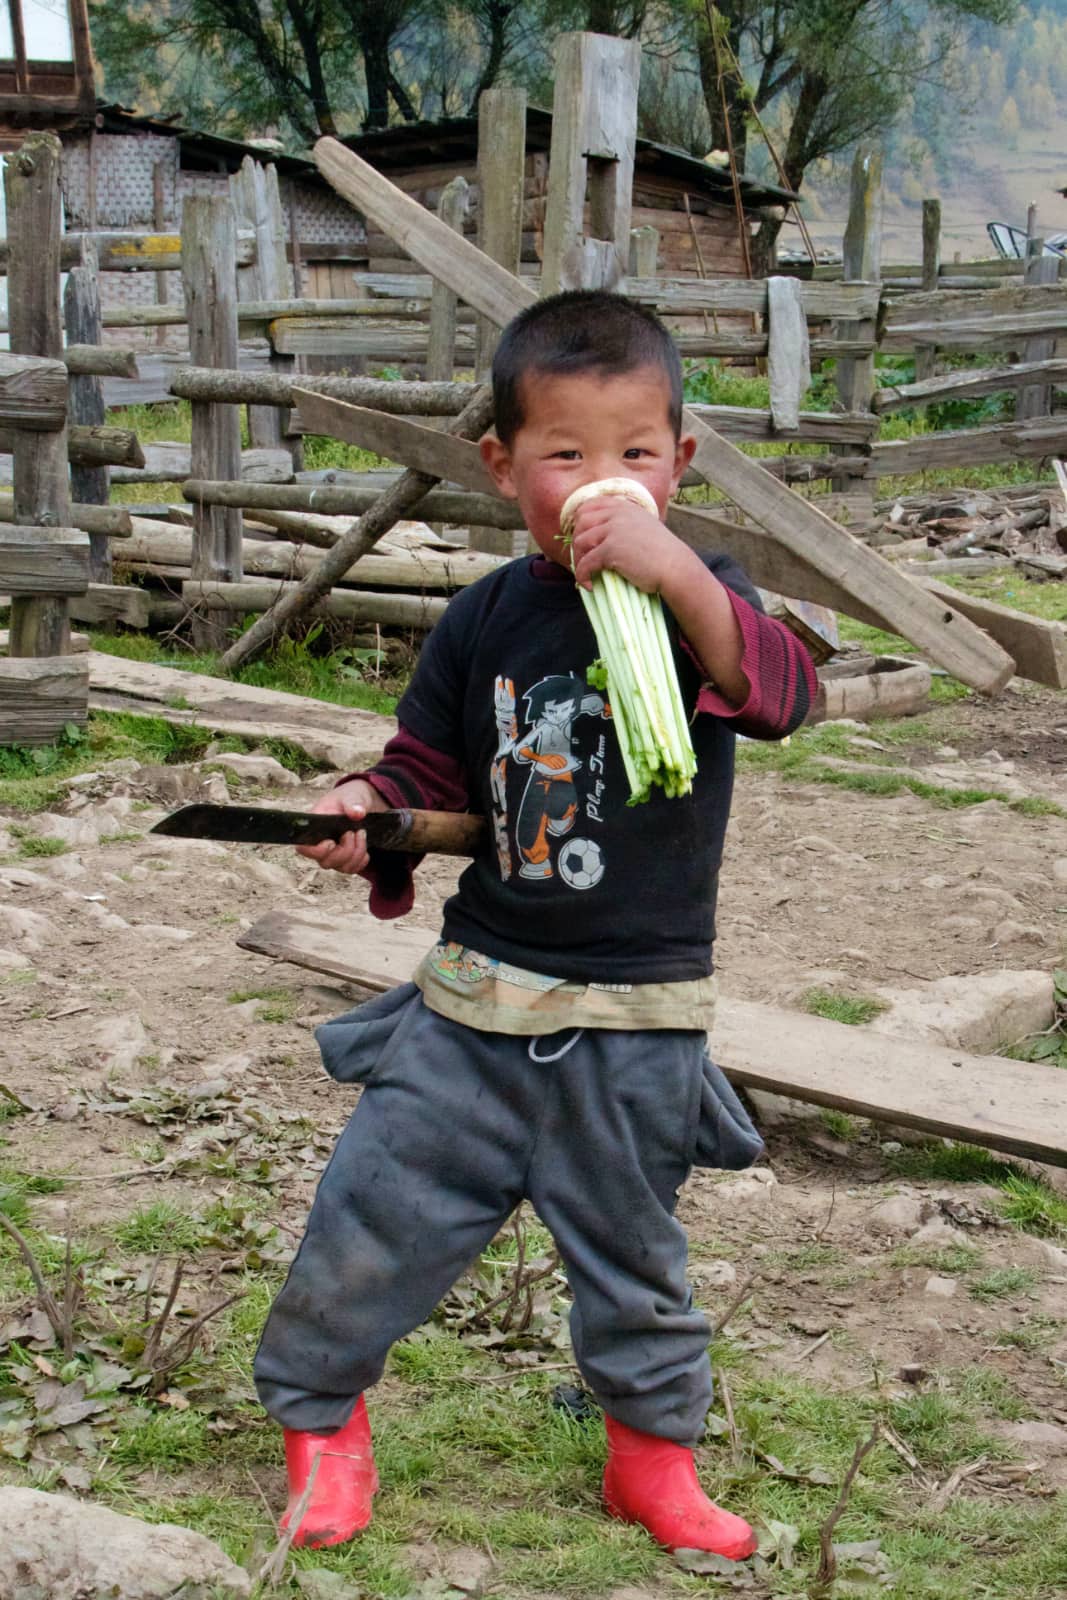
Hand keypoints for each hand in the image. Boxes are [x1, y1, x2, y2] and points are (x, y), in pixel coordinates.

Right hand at [297, 778, 383, 875]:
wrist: (362, 803)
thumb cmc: (350, 797)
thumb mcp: (352, 795)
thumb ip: (353, 802)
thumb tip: (357, 813)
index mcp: (315, 826)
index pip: (304, 848)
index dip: (316, 851)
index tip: (332, 843)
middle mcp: (320, 843)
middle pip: (326, 862)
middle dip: (345, 850)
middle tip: (353, 832)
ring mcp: (333, 853)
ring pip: (341, 867)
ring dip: (356, 854)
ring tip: (362, 834)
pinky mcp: (345, 859)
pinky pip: (351, 869)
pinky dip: (361, 861)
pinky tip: (366, 850)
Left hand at [569, 496, 693, 595]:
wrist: (674, 566)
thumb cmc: (662, 553)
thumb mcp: (644, 527)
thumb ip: (625, 524)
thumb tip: (602, 537)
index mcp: (624, 507)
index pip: (590, 505)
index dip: (579, 522)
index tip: (580, 538)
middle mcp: (617, 513)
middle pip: (581, 522)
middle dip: (576, 541)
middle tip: (581, 559)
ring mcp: (613, 530)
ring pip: (580, 541)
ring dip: (578, 559)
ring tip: (586, 573)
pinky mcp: (610, 549)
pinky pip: (586, 562)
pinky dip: (582, 575)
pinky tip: (588, 585)